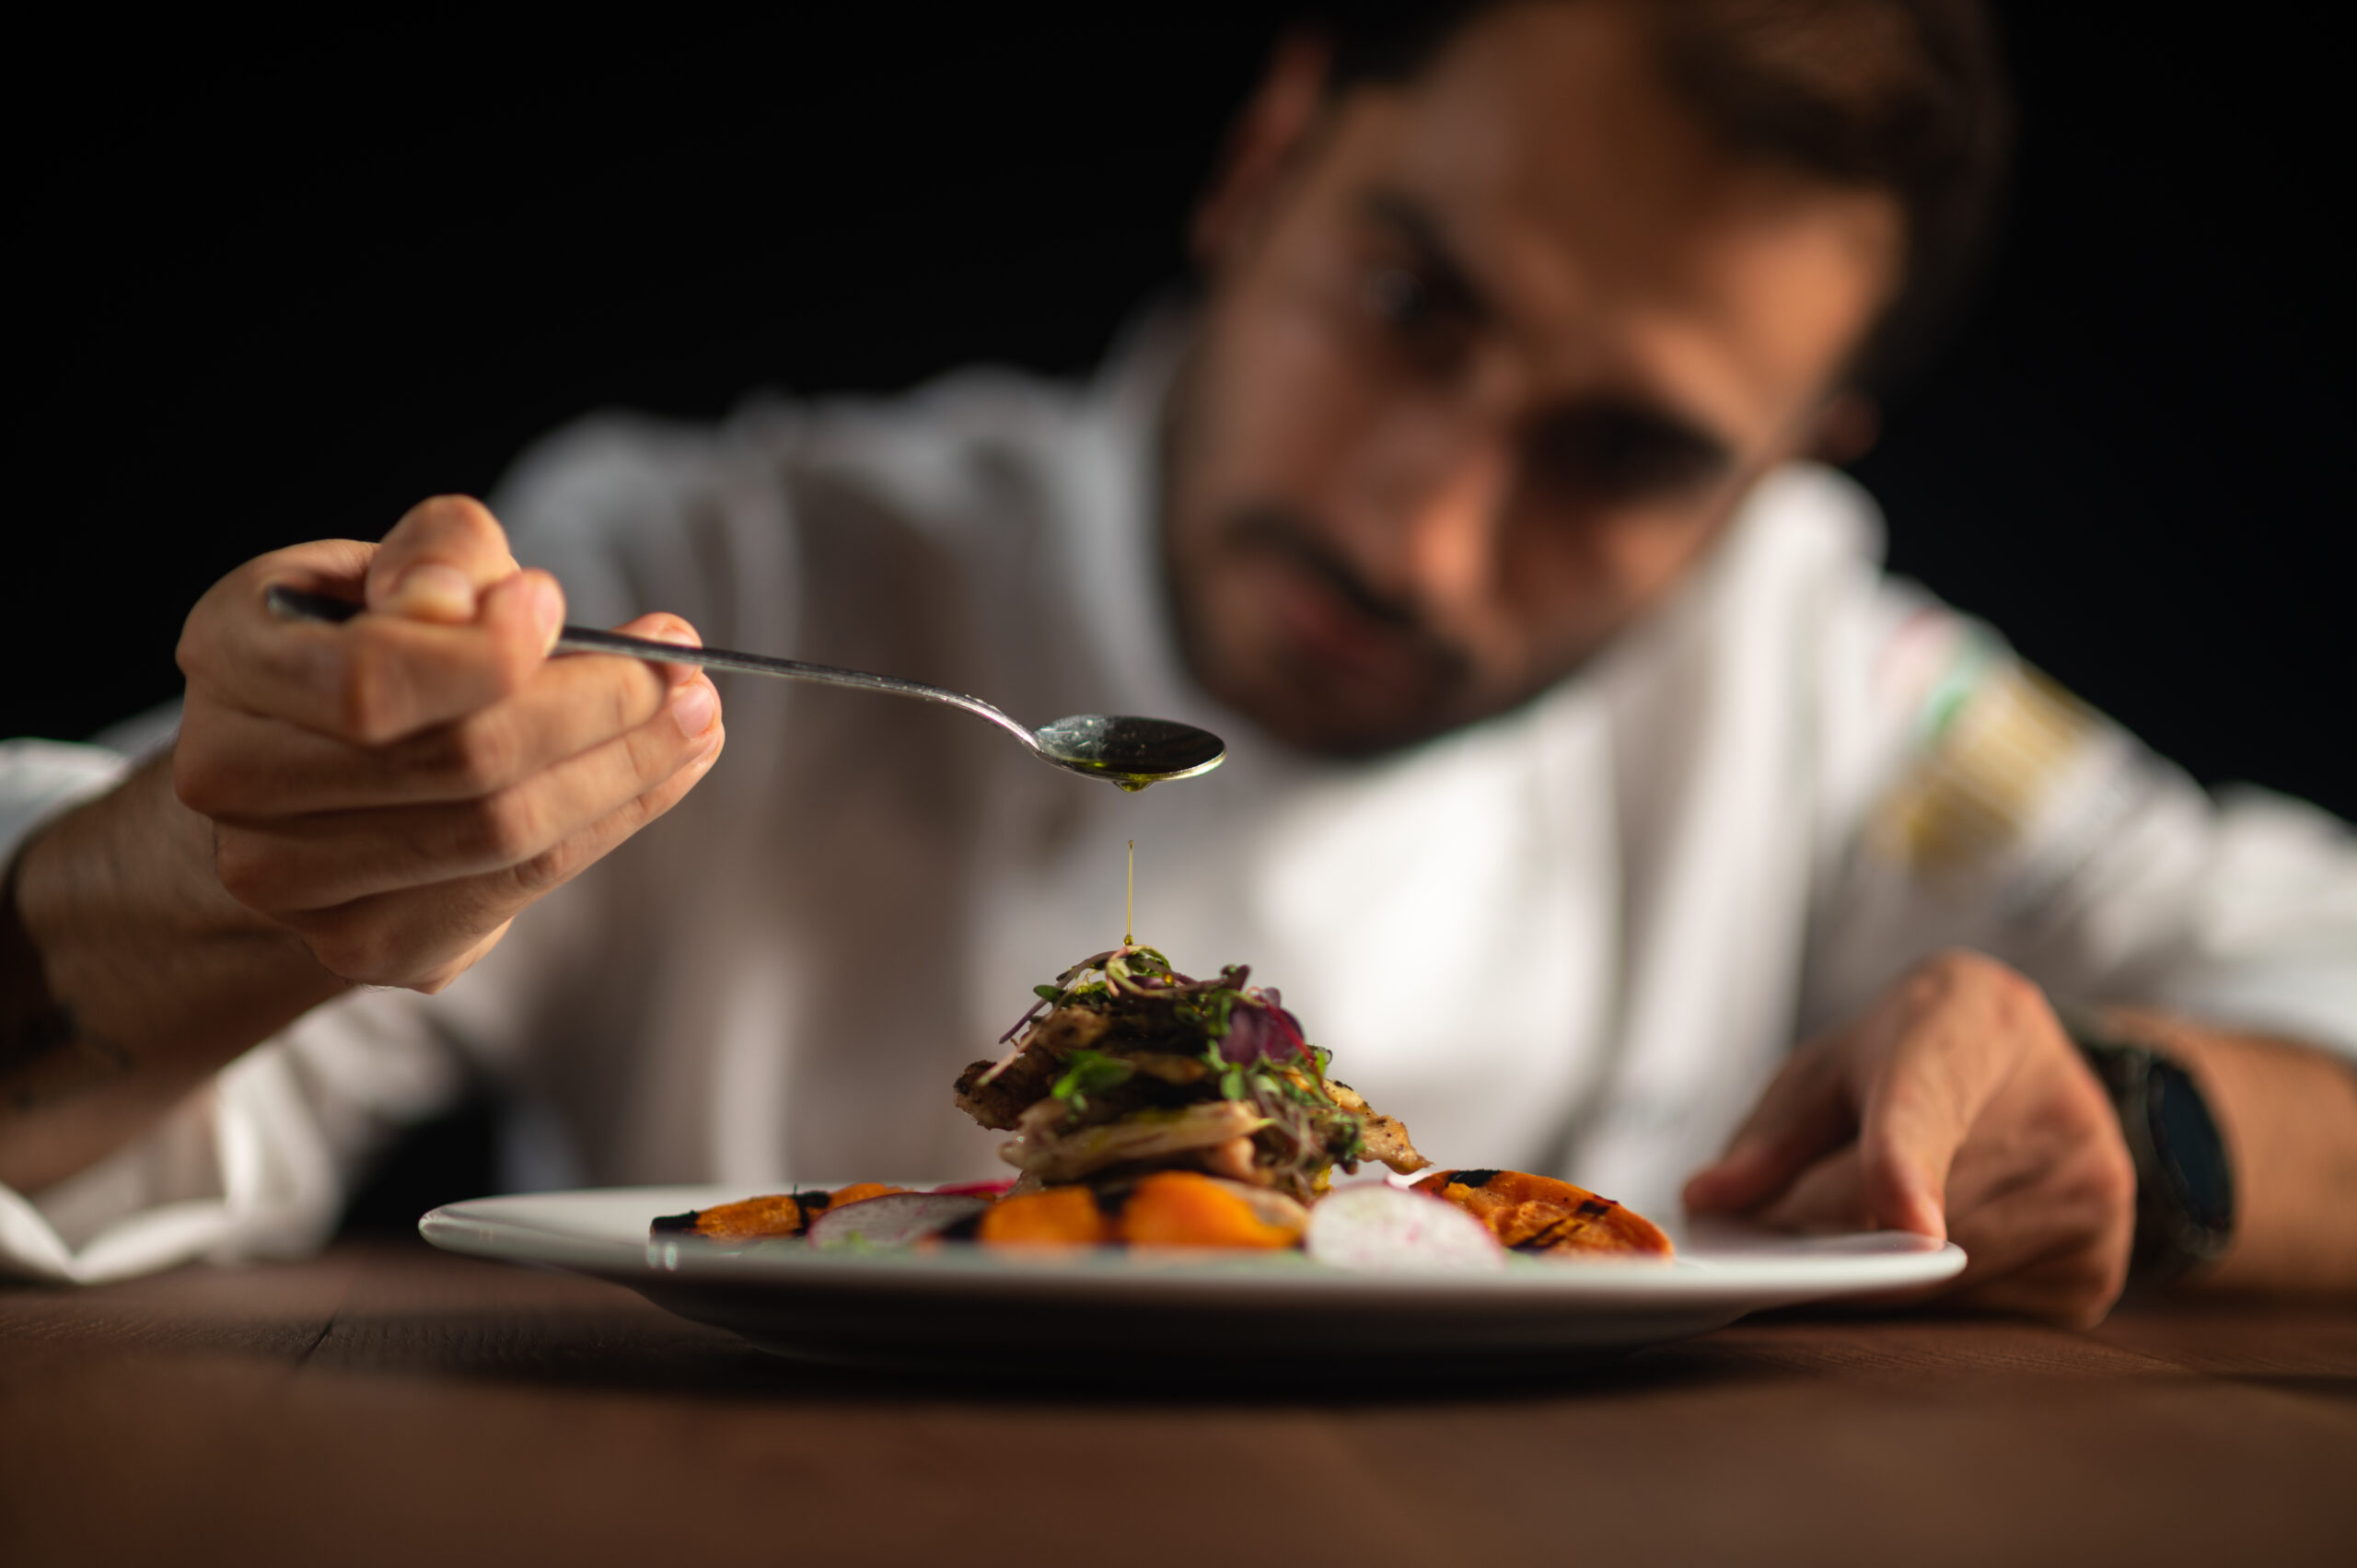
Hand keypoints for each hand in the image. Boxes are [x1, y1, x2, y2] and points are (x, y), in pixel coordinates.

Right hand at [171, 495, 724, 991]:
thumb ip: (443, 556)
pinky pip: (519, 887)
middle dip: (600, 711)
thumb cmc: (368, 644)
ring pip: (502, 834)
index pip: (374, 680)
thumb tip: (496, 604)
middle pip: (459, 763)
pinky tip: (667, 773)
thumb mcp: (393, 566)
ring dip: (628, 773)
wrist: (305, 781)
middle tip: (688, 672)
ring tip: (697, 718)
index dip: (485, 655)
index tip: (564, 607)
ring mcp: (290, 882)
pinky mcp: (367, 945)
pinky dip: (613, 822)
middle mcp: (233, 778)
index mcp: (231, 656)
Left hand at [1682, 950, 2136, 1326]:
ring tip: (1879, 1214)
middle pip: (1910, 1219)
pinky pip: (1976, 1311)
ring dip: (1880, 1270)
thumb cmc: (1919, 1052)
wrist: (2031, 1054)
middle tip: (1790, 1224)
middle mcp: (2054, 1113)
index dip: (1908, 1170)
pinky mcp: (2096, 1266)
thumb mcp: (1834, 1062)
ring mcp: (2089, 1195)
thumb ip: (1770, 1132)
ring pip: (1939, 1278)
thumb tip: (1709, 1203)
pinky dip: (1932, 1294)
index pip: (1930, 1109)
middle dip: (1829, 1234)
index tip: (1906, 1226)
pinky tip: (1940, 1237)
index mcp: (1969, 1029)